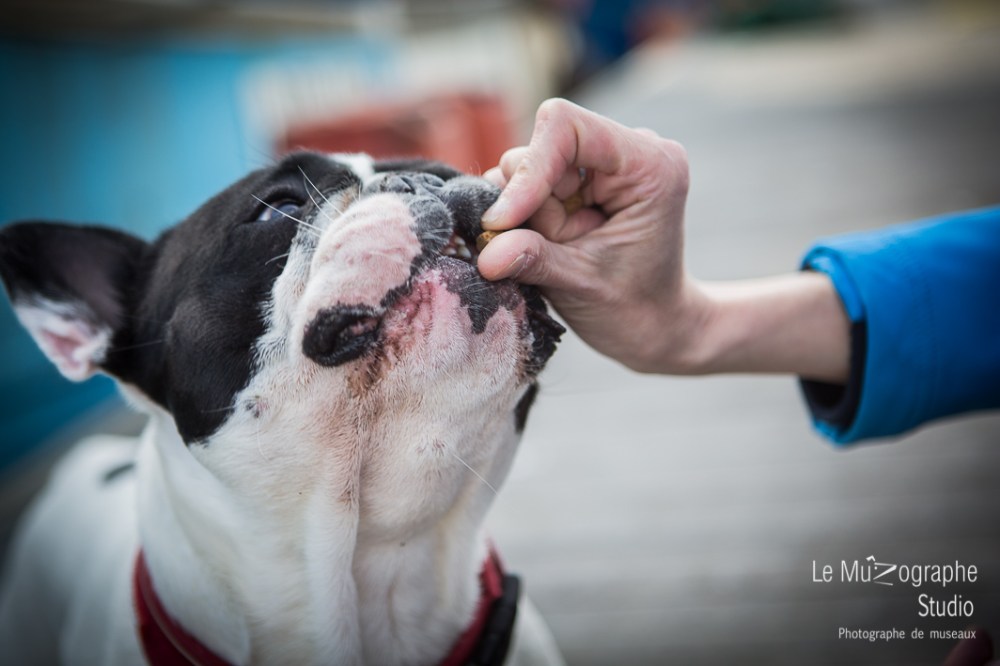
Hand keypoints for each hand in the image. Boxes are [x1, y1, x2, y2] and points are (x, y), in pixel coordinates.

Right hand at [477, 98, 704, 372]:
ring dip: (525, 215)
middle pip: (542, 146)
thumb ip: (535, 261)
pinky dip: (523, 218)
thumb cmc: (634, 307)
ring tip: (555, 254)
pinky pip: (529, 185)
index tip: (504, 219)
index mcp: (648, 164)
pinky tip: (545, 246)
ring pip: (528, 167)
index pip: (566, 127)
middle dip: (528, 201)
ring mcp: (601, 164)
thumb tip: (487, 255)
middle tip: (545, 249)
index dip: (529, 168)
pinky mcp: (580, 181)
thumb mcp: (584, 285)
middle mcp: (627, 151)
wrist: (653, 327)